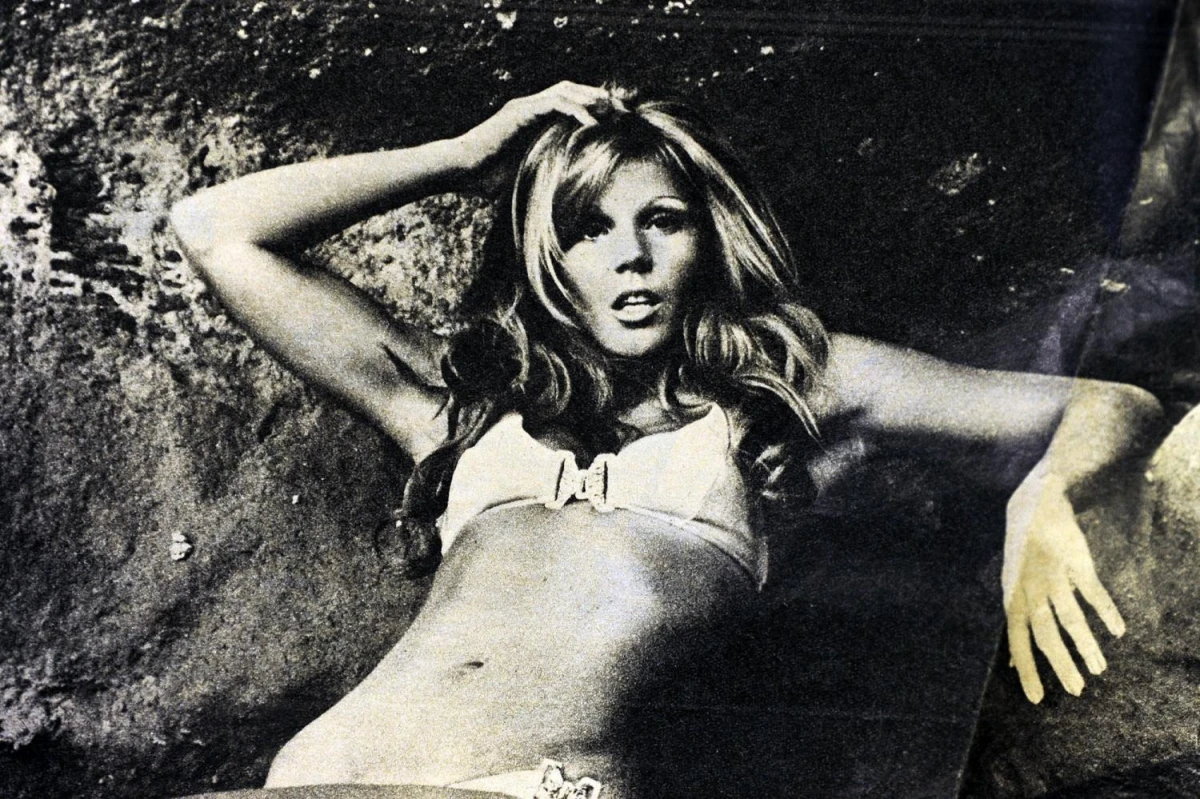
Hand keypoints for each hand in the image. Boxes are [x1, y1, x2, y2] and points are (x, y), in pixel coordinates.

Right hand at [452, 81, 610, 194]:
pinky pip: (554, 104)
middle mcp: (531, 108)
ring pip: (566, 91)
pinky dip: (575, 111)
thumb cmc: (485, 179)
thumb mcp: (525, 179)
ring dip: (592, 99)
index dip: (594, 109)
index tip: (617, 122)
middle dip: (600, 99)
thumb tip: (565, 206)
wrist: (460, 170)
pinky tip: (592, 124)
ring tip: (613, 111)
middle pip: (573, 91)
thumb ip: (543, 181)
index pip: (570, 104)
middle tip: (624, 111)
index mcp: (534, 120)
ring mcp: (525, 107)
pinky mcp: (520, 112)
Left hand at [1001, 470, 1124, 702]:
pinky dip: (1106, 611)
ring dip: (1086, 644)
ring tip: (1100, 669)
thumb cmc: (1023, 556)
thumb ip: (1016, 624)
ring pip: (1070, 617)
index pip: (1016, 640)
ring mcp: (1052, 575)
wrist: (1033, 507)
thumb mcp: (1012, 588)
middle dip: (1061, 664)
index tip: (1036, 699)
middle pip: (1045, 634)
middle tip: (1077, 690)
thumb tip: (1012, 662)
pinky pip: (1092, 591)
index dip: (1026, 668)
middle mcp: (1030, 588)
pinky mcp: (1075, 561)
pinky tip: (1118, 630)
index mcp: (1012, 597)